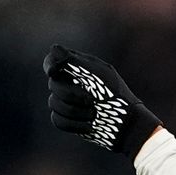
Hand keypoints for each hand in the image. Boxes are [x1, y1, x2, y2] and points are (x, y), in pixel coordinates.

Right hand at [43, 44, 161, 157]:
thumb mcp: (98, 74)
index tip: (54, 71)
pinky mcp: (66, 119)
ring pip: (53, 103)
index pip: (52, 60)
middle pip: (53, 84)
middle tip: (92, 100)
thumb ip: (75, 61)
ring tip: (94, 114)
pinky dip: (74, 124)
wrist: (125, 123)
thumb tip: (54, 50)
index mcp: (77, 67)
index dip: (50, 64)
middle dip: (72, 94)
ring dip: (75, 111)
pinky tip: (89, 125)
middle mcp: (69, 82)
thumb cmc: (116, 95)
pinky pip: (57, 120)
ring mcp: (66, 101)